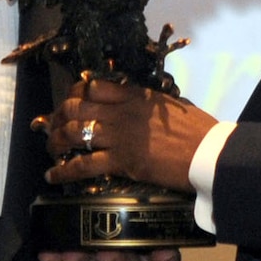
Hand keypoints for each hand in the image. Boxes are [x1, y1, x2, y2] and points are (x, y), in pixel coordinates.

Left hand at [43, 77, 218, 192]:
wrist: (209, 153)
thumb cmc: (199, 129)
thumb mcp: (172, 104)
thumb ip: (149, 103)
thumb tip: (137, 103)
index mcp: (135, 95)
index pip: (93, 85)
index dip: (75, 92)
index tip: (70, 100)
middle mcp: (121, 112)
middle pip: (76, 106)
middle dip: (59, 116)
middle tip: (54, 126)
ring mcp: (120, 136)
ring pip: (74, 133)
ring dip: (56, 142)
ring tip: (51, 149)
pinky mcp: (121, 161)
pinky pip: (83, 164)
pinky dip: (63, 171)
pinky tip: (53, 175)